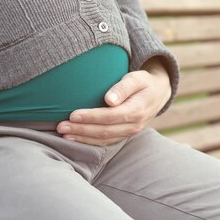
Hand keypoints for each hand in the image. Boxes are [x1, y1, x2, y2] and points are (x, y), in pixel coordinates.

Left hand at [56, 58, 170, 145]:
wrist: (158, 93)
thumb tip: (109, 99)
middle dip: (81, 130)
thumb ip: (123, 87)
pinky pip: (106, 142)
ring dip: (82, 138)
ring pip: (104, 139)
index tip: (72, 114)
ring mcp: (130, 132)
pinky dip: (89, 142)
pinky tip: (75, 138)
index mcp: (137, 110)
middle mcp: (134, 125)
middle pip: (104, 131)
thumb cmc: (144, 82)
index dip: (91, 117)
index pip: (110, 116)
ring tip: (63, 133)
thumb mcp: (137, 78)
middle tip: (61, 126)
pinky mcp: (124, 135)